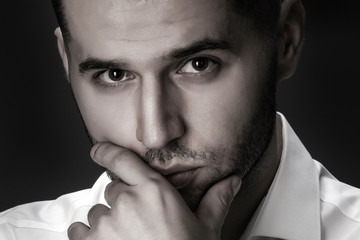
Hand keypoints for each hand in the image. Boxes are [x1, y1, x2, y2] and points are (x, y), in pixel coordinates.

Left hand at [68, 143, 241, 239]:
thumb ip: (216, 200)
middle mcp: (127, 202)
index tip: (98, 150)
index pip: (123, 160)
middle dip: (122, 201)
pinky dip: (88, 235)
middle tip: (137, 220)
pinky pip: (78, 230)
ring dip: (107, 221)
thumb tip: (231, 182)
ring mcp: (107, 224)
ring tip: (126, 238)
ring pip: (97, 212)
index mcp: (154, 192)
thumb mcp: (206, 229)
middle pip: (113, 190)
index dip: (107, 152)